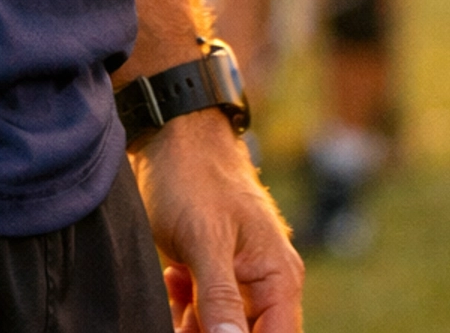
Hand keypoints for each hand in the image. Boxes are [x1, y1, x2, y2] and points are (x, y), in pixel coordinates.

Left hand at [132, 111, 302, 332]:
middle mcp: (265, 283)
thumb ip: (220, 297)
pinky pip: (203, 314)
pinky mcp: (213, 275)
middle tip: (181, 317)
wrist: (171, 135)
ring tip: (175, 288)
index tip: (206, 332)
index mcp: (278, 276)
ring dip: (192, 325)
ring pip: (220, 331)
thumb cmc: (194, 177)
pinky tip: (173, 279)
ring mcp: (238, 279)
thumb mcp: (206, 239)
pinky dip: (184, 309)